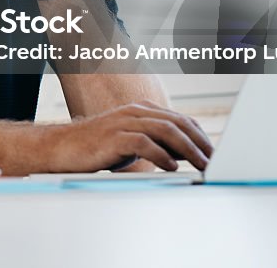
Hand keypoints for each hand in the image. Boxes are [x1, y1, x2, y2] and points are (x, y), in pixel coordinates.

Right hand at [42, 100, 213, 171]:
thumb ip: (156, 143)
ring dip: (188, 149)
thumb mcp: (131, 142)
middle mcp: (134, 112)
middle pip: (177, 122)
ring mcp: (123, 122)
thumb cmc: (98, 148)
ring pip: (165, 130)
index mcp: (141, 110)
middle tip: (214, 161)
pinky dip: (160, 154)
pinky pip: (142, 142)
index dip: (201, 136)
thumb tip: (187, 153)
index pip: (180, 119)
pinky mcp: (112, 137)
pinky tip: (171, 166)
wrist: (62, 148)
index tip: (215, 153)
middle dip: (200, 142)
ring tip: (201, 165)